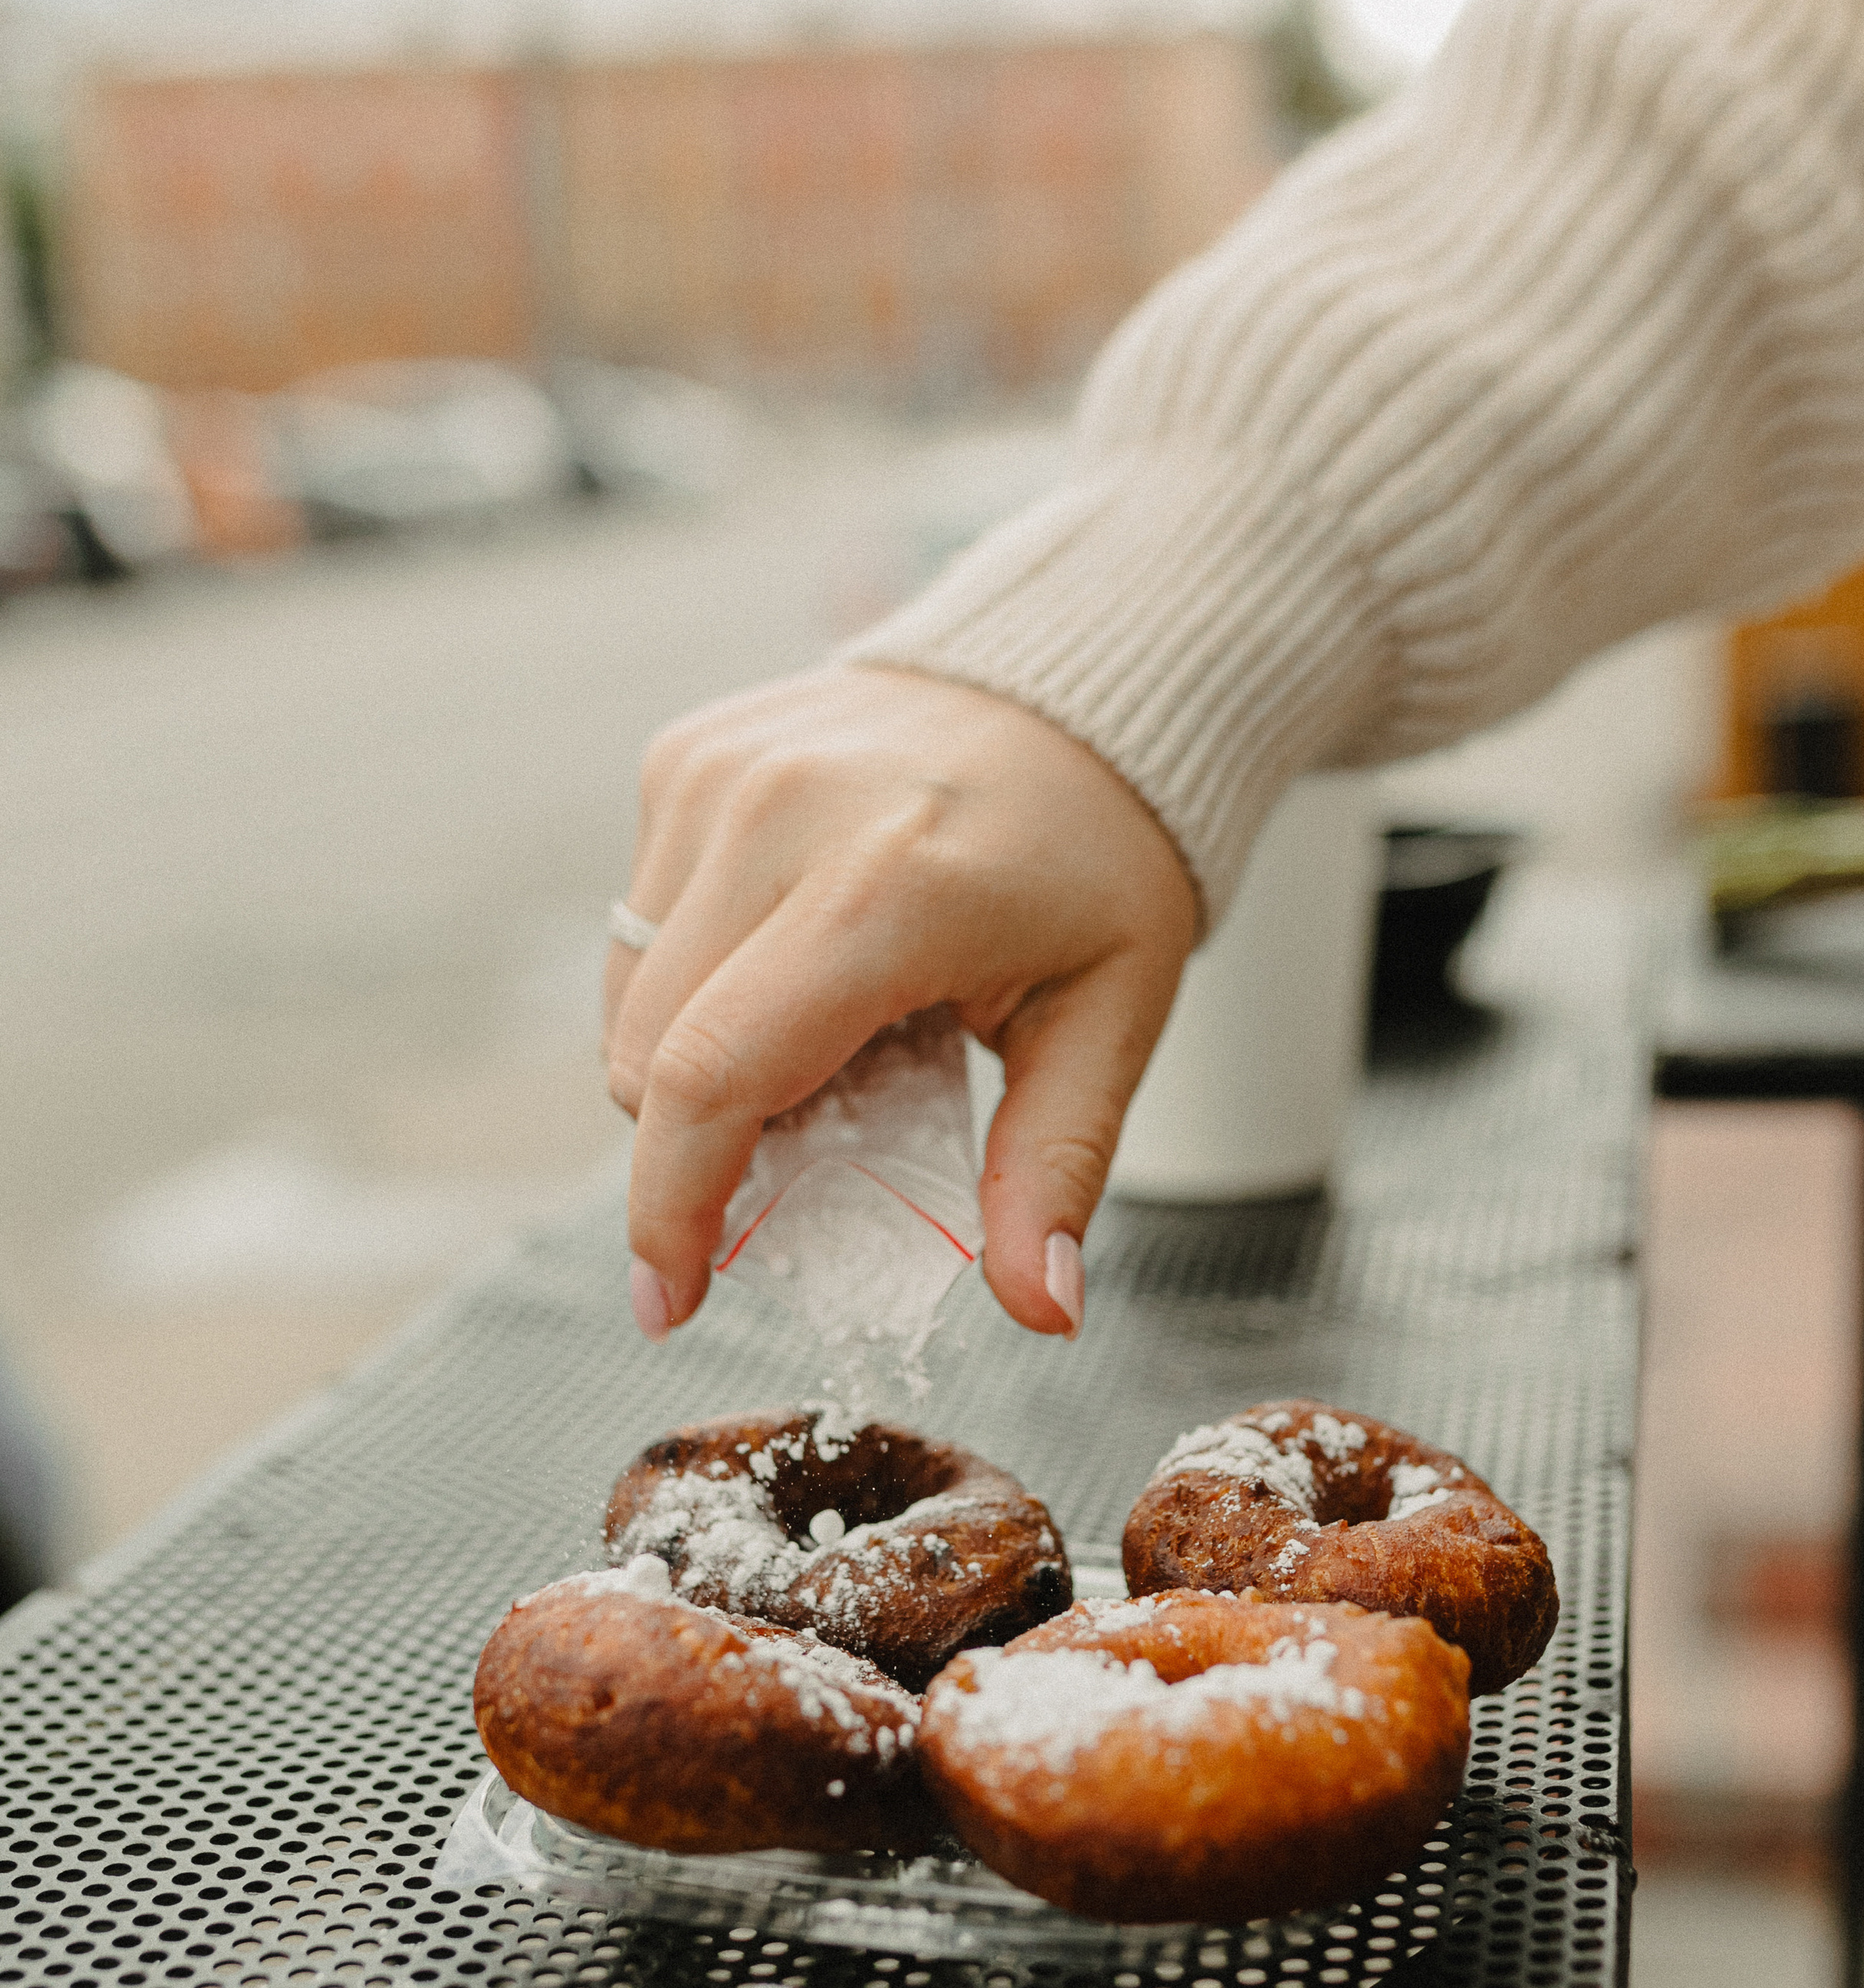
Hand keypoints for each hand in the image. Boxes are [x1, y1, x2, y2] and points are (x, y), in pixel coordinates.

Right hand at [603, 663, 1197, 1339]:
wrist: (1079, 680)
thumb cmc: (1099, 853)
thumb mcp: (1110, 1019)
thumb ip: (1057, 1169)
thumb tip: (1045, 1307)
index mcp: (888, 887)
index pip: (714, 1074)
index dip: (672, 1207)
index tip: (666, 1300)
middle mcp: (779, 814)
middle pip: (649, 1053)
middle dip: (699, 1146)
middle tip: (811, 1152)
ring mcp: (719, 775)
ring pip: (628, 995)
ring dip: (695, 1059)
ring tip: (825, 1040)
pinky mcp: (686, 756)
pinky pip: (640, 920)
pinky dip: (696, 975)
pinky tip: (796, 956)